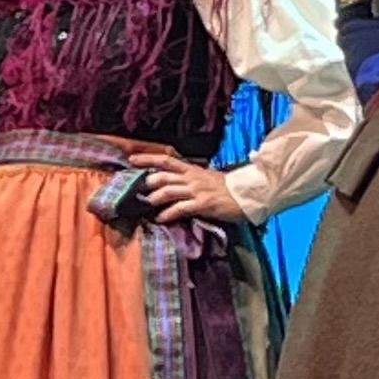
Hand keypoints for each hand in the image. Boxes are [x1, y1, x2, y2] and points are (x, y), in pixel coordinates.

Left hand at [121, 144, 246, 225]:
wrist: (247, 194)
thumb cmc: (227, 187)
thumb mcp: (207, 177)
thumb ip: (190, 178)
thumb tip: (174, 181)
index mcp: (192, 170)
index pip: (166, 160)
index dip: (147, 158)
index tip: (131, 159)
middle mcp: (192, 178)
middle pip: (162, 176)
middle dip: (146, 182)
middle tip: (134, 189)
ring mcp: (196, 191)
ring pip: (167, 191)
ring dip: (153, 198)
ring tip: (145, 204)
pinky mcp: (202, 204)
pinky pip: (180, 208)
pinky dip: (167, 214)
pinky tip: (160, 219)